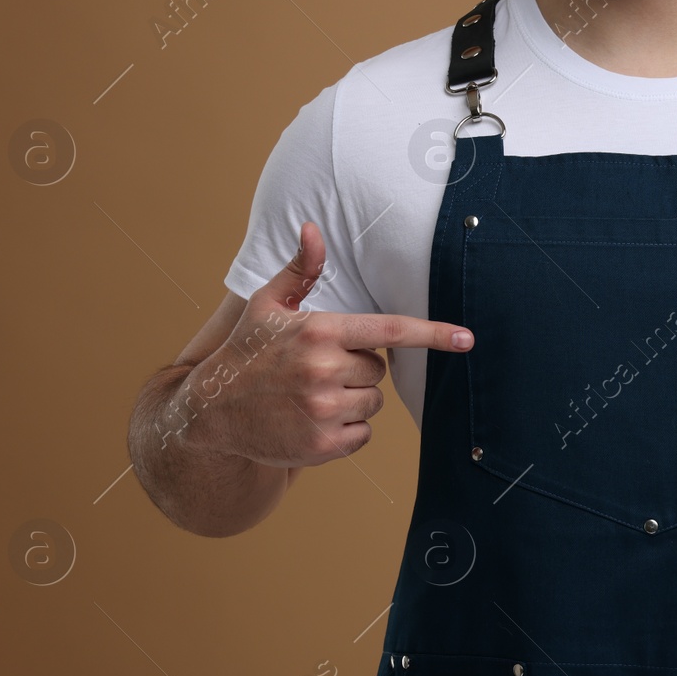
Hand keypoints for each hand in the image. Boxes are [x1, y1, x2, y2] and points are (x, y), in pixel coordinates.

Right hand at [187, 220, 472, 466]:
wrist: (210, 412)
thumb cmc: (246, 351)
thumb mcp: (268, 306)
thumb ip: (300, 270)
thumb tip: (313, 229)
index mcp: (320, 331)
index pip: (390, 331)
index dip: (433, 334)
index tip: (466, 339)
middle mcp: (325, 370)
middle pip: (378, 369)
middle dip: (356, 368)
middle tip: (317, 369)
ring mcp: (324, 410)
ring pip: (372, 401)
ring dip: (352, 399)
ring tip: (310, 395)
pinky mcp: (323, 446)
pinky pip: (363, 433)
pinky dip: (345, 429)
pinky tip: (310, 420)